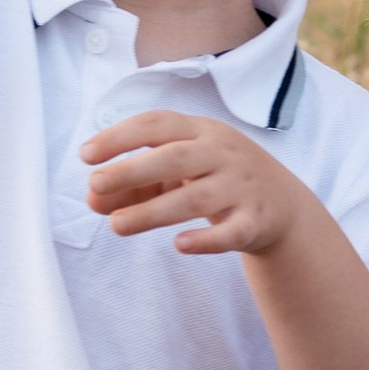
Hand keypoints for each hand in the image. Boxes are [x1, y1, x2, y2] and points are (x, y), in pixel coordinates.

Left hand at [79, 109, 303, 257]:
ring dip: (153, 212)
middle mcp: (223, 153)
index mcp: (201, 130)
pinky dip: (207, 239)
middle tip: (95, 185)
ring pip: (196, 198)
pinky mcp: (255, 222)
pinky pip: (231, 232)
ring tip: (116, 225)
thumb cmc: (216, 178)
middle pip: (175, 157)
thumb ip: (136, 184)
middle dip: (132, 170)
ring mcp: (241, 187)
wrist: (282, 204)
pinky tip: (180, 245)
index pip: (158, 124)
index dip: (121, 136)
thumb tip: (93, 200)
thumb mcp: (179, 172)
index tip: (86, 155)